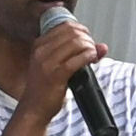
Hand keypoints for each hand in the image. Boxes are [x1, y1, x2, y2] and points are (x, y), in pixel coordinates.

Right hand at [18, 10, 110, 128]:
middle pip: (71, 32)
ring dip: (89, 47)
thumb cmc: (44, 88)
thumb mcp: (55, 66)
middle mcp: (41, 51)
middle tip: (92, 48)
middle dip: (87, 38)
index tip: (87, 39)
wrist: (33, 109)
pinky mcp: (56, 75)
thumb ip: (76, 53)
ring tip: (92, 55)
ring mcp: (47, 63)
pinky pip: (78, 59)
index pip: (64, 26)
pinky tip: (91, 60)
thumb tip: (102, 47)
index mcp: (39, 45)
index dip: (81, 29)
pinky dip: (89, 56)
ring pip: (76, 43)